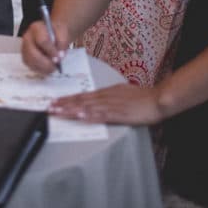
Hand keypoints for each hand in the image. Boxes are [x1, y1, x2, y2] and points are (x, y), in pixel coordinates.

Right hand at [21, 18, 68, 75]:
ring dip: (42, 68)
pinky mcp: (26, 57)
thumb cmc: (57, 32)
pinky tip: (47, 69)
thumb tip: (60, 55)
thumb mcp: (63, 32)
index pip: (42, 41)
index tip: (59, 58)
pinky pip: (30, 66)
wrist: (53, 33)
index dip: (51, 51)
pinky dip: (40, 70)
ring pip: (30, 62)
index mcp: (36, 28)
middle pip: (32, 53)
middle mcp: (27, 38)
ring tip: (52, 68)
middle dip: (45, 63)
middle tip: (55, 66)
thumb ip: (62, 42)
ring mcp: (25, 48)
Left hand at [49, 82, 165, 125]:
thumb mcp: (124, 93)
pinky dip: (88, 115)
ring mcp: (111, 104)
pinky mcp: (118, 113)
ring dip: (71, 109)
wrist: (157, 99)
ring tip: (58, 111)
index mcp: (107, 92)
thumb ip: (111, 97)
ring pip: (87, 106)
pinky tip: (79, 116)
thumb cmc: (143, 98)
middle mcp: (106, 96)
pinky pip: (100, 114)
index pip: (83, 95)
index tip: (56, 101)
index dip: (69, 99)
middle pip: (81, 100)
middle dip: (64, 103)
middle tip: (50, 106)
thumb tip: (100, 101)